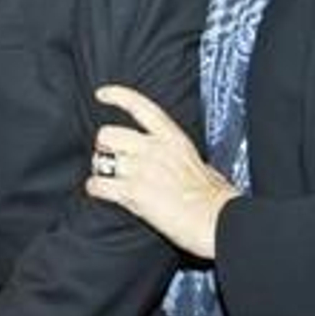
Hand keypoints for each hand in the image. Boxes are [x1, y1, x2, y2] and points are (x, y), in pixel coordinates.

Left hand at [86, 85, 238, 259]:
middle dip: (104, 147)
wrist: (220, 221)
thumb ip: (176, 155)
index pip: (141, 107)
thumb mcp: (200, 162)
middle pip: (108, 134)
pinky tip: (99, 192)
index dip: (117, 96)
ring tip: (107, 179)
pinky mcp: (133, 193)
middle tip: (110, 159)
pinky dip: (95, 188)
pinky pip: (98, 185)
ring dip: (100, 170)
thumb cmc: (215, 198)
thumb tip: (170, 158)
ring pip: (100, 160)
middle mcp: (154, 149)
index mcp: (173, 139)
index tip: (101, 94)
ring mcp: (142, 170)